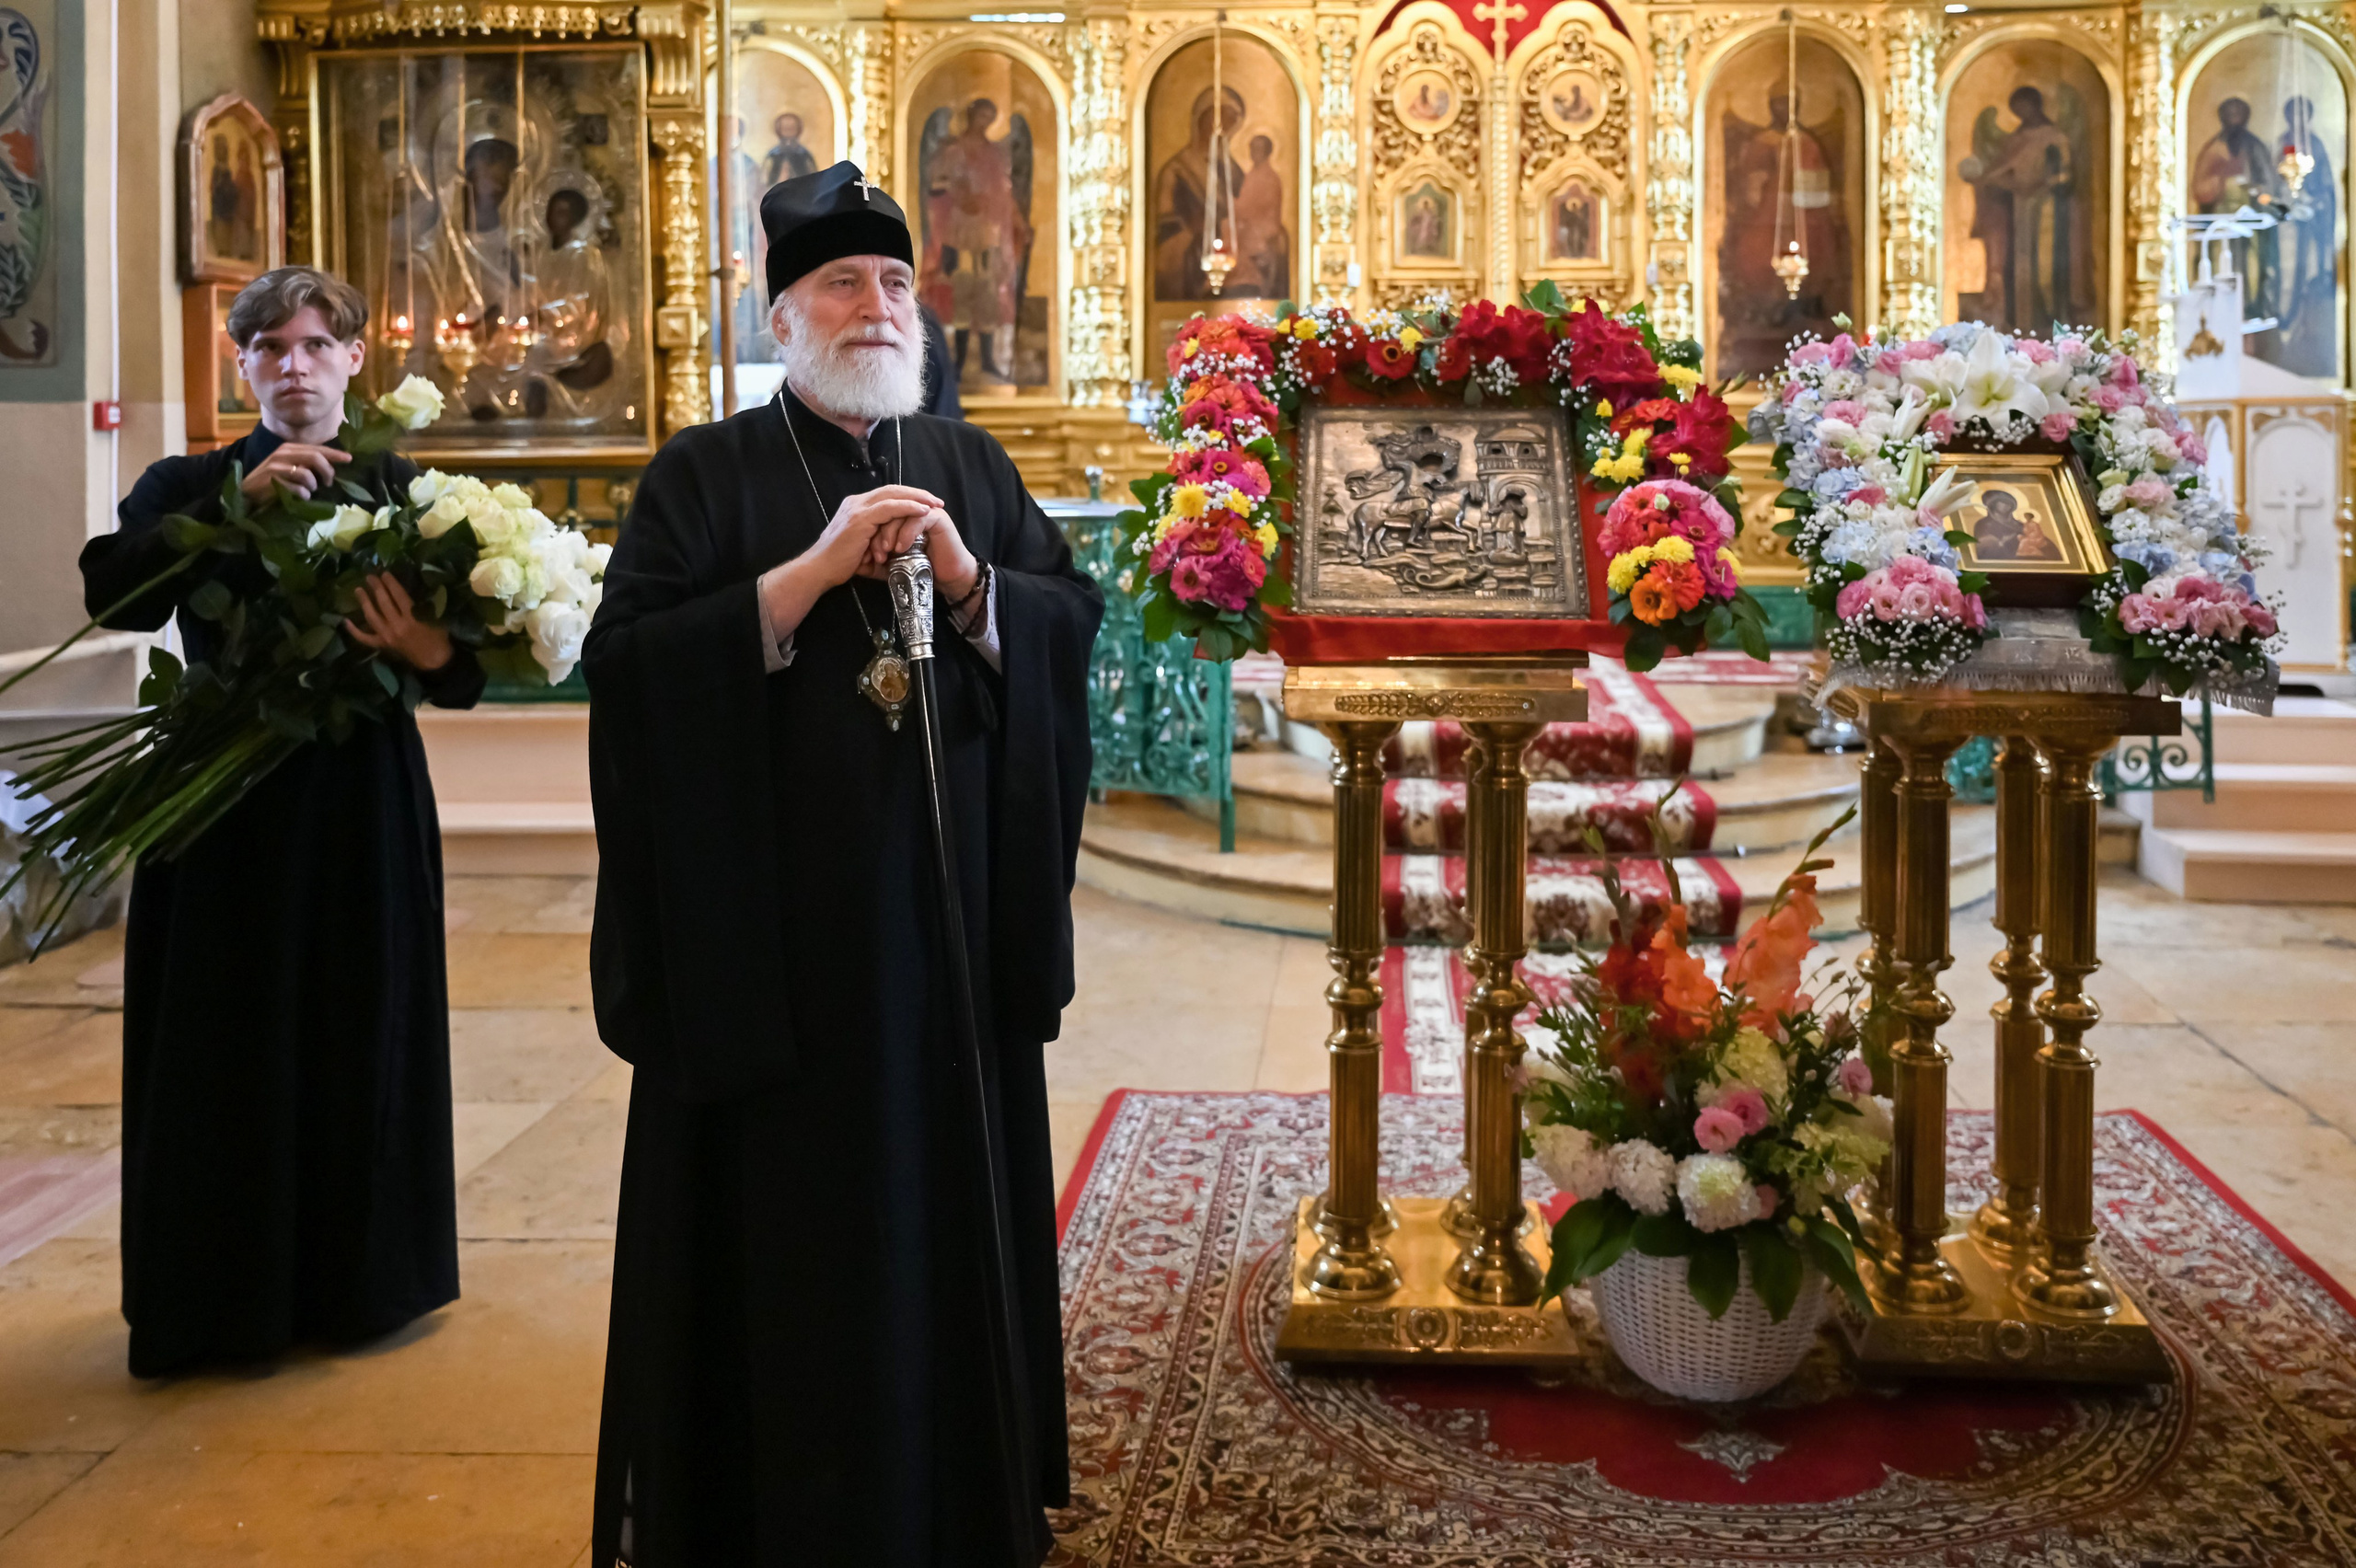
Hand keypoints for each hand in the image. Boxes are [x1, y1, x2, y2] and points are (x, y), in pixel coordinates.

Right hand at [240, 443, 350, 502]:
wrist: (247, 491)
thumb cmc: (273, 480)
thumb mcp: (291, 467)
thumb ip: (307, 464)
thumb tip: (332, 467)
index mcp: (289, 448)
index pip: (316, 448)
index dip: (334, 454)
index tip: (349, 458)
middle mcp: (283, 453)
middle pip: (315, 457)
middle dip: (327, 471)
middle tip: (329, 482)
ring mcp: (276, 466)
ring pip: (307, 473)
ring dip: (313, 485)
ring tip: (309, 490)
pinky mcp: (272, 481)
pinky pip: (298, 489)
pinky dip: (303, 495)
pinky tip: (300, 497)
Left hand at [346, 573, 453, 671]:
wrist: (434, 660)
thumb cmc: (438, 637)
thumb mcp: (435, 618)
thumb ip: (421, 606)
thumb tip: (406, 592)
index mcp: (413, 618)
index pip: (398, 596)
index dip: (391, 583)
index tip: (384, 574)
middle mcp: (397, 626)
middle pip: (383, 603)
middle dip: (376, 588)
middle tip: (370, 577)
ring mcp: (387, 636)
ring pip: (372, 616)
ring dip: (364, 602)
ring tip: (358, 590)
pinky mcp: (383, 644)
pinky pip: (365, 637)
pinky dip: (355, 630)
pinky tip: (345, 621)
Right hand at [802, 484, 941, 591]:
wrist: (819, 570)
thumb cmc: (840, 564)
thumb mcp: (863, 547)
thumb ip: (877, 540)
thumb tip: (896, 548)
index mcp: (856, 507)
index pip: (886, 495)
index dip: (908, 497)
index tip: (927, 503)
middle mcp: (856, 503)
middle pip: (892, 489)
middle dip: (917, 493)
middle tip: (937, 500)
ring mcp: (858, 509)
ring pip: (893, 495)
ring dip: (918, 498)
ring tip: (935, 504)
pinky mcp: (861, 519)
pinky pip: (890, 508)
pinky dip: (909, 507)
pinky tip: (923, 511)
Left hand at [864, 505, 978, 601]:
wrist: (946, 580)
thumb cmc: (918, 571)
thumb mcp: (889, 564)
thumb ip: (874, 558)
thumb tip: (854, 561)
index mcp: (898, 515)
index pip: (878, 511)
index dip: (869, 531)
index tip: (865, 554)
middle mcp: (911, 509)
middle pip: (887, 507)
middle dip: (877, 531)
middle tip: (875, 552)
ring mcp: (925, 511)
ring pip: (900, 511)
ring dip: (890, 532)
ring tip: (887, 551)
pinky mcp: (937, 518)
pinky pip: (917, 519)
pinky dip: (906, 533)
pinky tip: (901, 549)